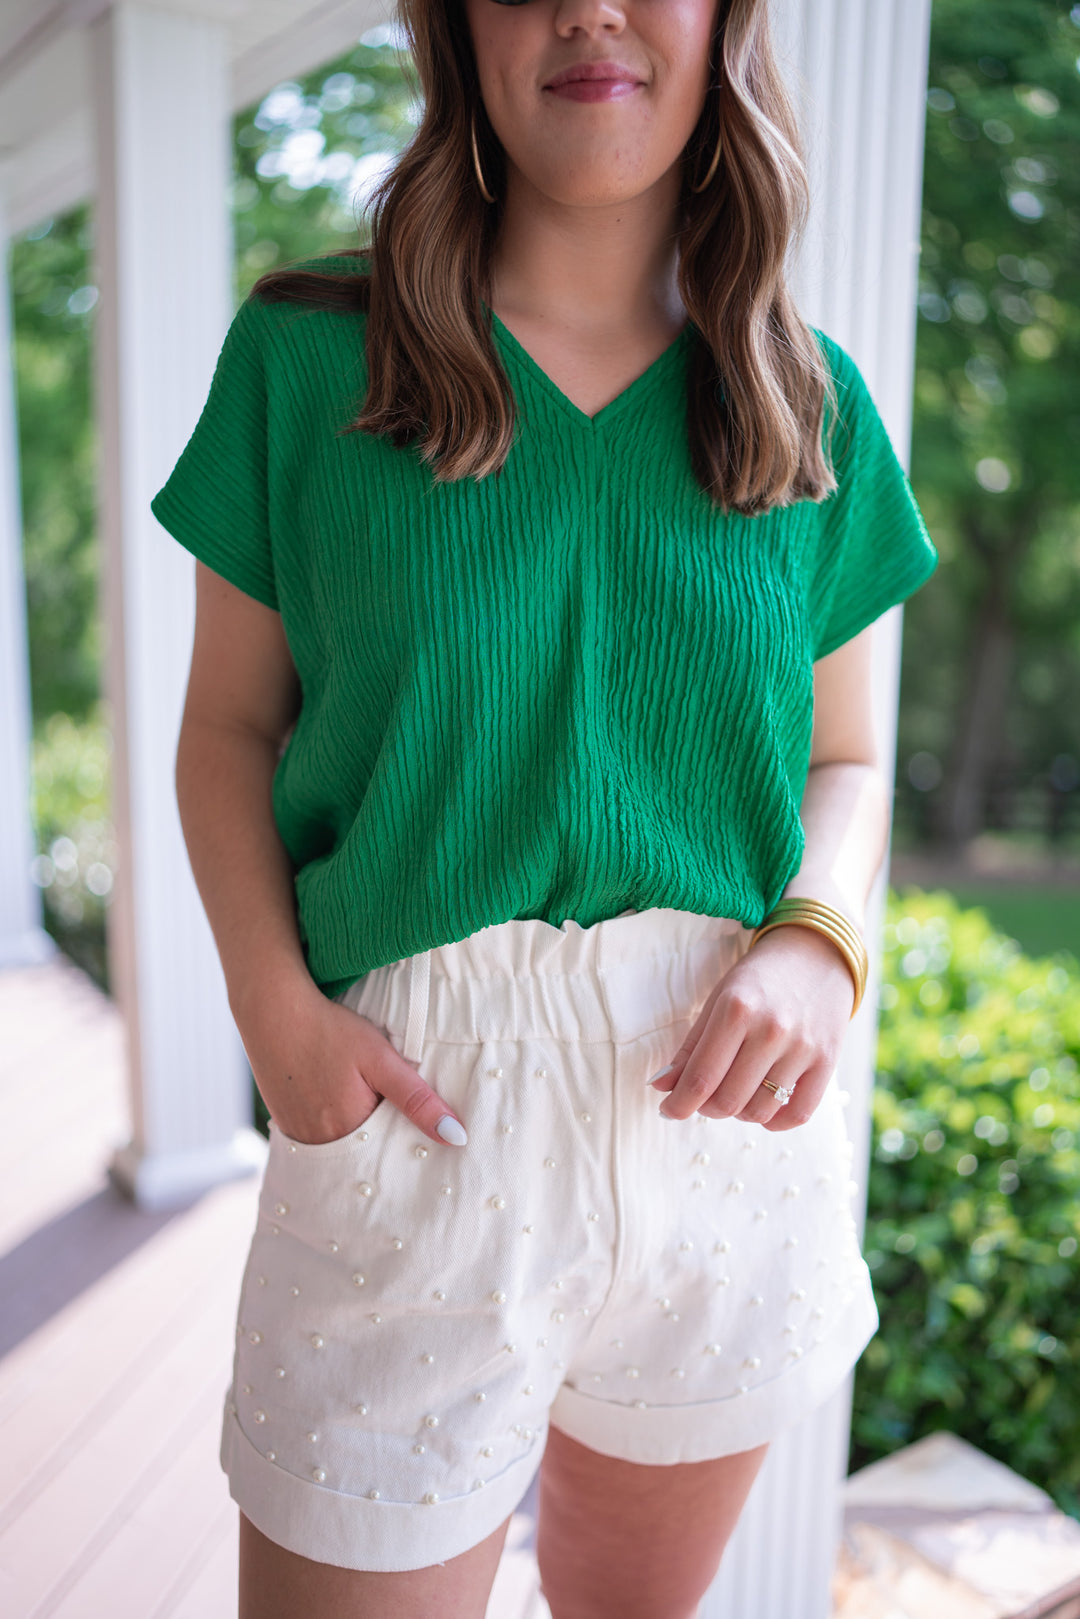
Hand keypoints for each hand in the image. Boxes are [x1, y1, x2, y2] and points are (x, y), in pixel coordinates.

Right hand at [233, 975, 466, 1147]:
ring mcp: (299, 1135)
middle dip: (382, 1138)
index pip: (391, 1151)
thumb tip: (456, 1137)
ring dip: (356, 1133)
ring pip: (341, 1145)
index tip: (417, 1125)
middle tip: (387, 1106)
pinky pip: (317, 1138)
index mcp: (351, 1131)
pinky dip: (331, 1126)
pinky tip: (334, 1099)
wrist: (272, 1010)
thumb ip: (418, 1100)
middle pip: (365, 1152)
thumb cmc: (329, 1030)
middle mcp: (322, 1143)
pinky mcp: (284, 1123)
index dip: (406, 1137)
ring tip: (359, 1099)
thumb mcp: (382, 1060)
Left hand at [649, 926, 855, 1130]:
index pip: (700, 1078)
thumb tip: (661, 1087)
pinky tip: (763, 1107)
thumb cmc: (759, 979)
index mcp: (736, 1010)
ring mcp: (803, 1048)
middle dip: (706, 1108)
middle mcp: (771, 1030)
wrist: (816, 954)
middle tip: (703, 1097)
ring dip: (738, 1113)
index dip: (678, 1104)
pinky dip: (774, 1122)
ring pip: (759, 1112)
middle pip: (727, 1101)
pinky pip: (797, 1114)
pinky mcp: (827, 1062)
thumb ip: (691, 1047)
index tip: (667, 1111)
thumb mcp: (718, 1000)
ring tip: (735, 1093)